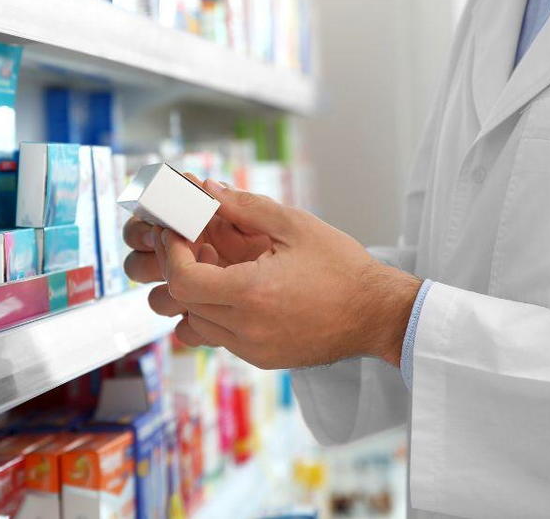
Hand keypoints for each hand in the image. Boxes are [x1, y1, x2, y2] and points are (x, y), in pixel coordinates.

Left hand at [142, 179, 421, 369]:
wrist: (377, 313)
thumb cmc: (342, 267)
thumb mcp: (295, 225)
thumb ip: (245, 207)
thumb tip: (206, 191)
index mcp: (252, 292)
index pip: (182, 280)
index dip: (172, 253)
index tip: (179, 233)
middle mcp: (246, 328)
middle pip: (180, 304)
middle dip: (179, 270)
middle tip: (194, 246)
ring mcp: (252, 348)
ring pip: (193, 325)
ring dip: (193, 296)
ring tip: (216, 270)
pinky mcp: (261, 358)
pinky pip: (218, 338)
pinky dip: (214, 314)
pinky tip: (236, 291)